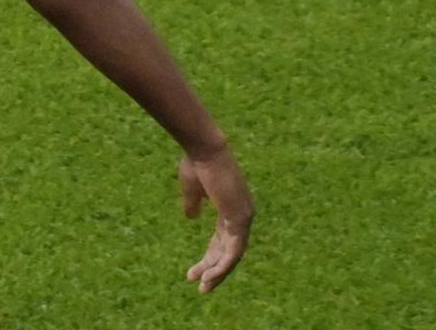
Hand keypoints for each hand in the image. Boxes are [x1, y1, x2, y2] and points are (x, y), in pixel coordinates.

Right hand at [178, 144, 253, 292]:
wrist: (204, 148)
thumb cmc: (196, 163)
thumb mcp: (192, 189)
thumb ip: (193, 204)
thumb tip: (191, 218)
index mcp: (231, 208)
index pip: (222, 241)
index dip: (209, 257)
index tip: (193, 272)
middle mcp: (242, 215)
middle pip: (229, 251)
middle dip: (213, 270)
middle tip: (199, 286)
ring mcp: (243, 217)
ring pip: (233, 255)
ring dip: (217, 273)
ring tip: (203, 287)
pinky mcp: (239, 218)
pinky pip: (234, 250)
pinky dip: (222, 265)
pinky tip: (209, 276)